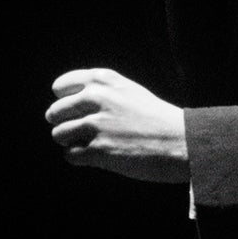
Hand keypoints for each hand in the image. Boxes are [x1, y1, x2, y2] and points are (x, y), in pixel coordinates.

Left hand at [46, 68, 189, 182]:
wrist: (182, 142)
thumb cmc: (158, 119)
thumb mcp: (130, 92)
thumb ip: (101, 92)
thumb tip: (69, 105)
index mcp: (103, 80)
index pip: (60, 87)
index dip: (65, 101)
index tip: (77, 112)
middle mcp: (96, 98)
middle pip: (55, 112)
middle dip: (65, 124)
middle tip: (84, 133)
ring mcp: (96, 124)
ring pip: (59, 135)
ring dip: (71, 143)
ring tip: (92, 146)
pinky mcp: (98, 150)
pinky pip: (69, 155)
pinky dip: (79, 158)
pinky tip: (97, 157)